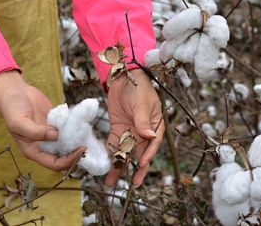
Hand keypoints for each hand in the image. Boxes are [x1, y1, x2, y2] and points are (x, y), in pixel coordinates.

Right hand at [0, 70, 79, 171]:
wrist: (16, 92)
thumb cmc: (12, 109)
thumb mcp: (19, 122)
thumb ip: (36, 132)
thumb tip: (56, 136)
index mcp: (33, 151)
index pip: (53, 163)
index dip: (68, 161)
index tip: (80, 151)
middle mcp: (44, 145)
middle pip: (64, 157)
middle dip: (76, 155)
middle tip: (88, 146)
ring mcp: (52, 134)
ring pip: (68, 144)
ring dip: (78, 142)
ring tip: (89, 136)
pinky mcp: (58, 123)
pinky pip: (69, 128)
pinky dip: (77, 128)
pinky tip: (84, 124)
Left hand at [104, 69, 162, 186]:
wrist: (123, 77)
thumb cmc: (139, 88)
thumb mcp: (142, 103)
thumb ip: (143, 120)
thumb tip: (149, 136)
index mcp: (155, 126)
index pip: (153, 144)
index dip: (148, 154)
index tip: (142, 164)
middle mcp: (143, 132)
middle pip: (140, 153)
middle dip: (136, 169)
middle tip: (133, 183)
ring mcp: (130, 132)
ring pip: (126, 153)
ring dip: (119, 166)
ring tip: (111, 182)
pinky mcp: (117, 130)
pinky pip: (113, 145)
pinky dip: (110, 155)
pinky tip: (105, 166)